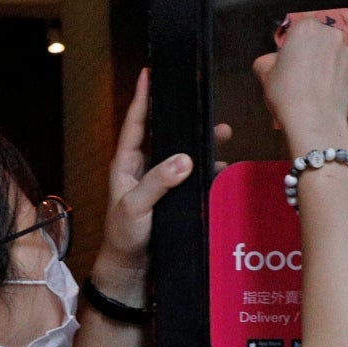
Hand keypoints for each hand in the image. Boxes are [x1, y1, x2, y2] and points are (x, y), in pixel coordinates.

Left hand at [90, 69, 203, 300]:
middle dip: (183, 118)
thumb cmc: (124, 239)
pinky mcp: (173, 201)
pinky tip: (222, 168)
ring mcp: (159, 186)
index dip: (143, 98)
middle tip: (203, 102)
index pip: (135, 124)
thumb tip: (184, 159)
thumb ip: (158, 183)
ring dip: (201, 145)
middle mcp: (142, 171)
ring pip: (182, 156)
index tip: (149, 72)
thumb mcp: (136, 208)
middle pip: (164, 135)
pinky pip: (193, 179)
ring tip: (223, 133)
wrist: (132, 274)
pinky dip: (208, 172)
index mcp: (126, 166)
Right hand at [254, 14, 347, 153]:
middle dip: (313, 50)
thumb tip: (273, 61)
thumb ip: (267, 60)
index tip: (288, 58)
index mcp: (307, 28)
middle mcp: (332, 35)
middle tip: (301, 72)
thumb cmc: (286, 92)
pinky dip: (337, 80)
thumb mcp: (264, 73)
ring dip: (327, 64)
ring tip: (315, 87)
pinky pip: (344, 73)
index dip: (293, 42)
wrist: (314, 120)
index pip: (300, 27)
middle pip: (320, 38)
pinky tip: (326, 95)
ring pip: (335, 55)